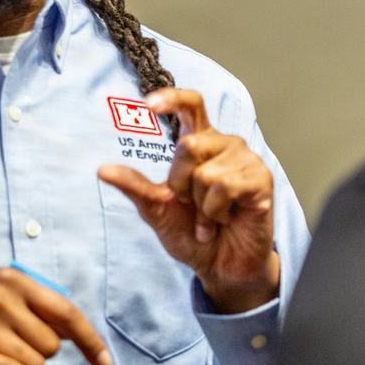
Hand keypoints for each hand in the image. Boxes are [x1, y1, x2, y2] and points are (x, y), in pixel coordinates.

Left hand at [97, 89, 279, 313]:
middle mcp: (224, 145)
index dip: (172, 98)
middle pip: (188, 145)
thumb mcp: (157, 209)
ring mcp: (245, 160)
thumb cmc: (193, 234)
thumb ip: (135, 187)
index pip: (190, 105)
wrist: (220, 266)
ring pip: (205, 173)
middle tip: (192, 206)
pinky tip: (226, 220)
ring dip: (201, 207)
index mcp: (200, 143)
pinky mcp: (261, 179)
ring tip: (212, 218)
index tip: (148, 103)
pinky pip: (224, 187)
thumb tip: (103, 170)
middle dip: (180, 185)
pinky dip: (216, 212)